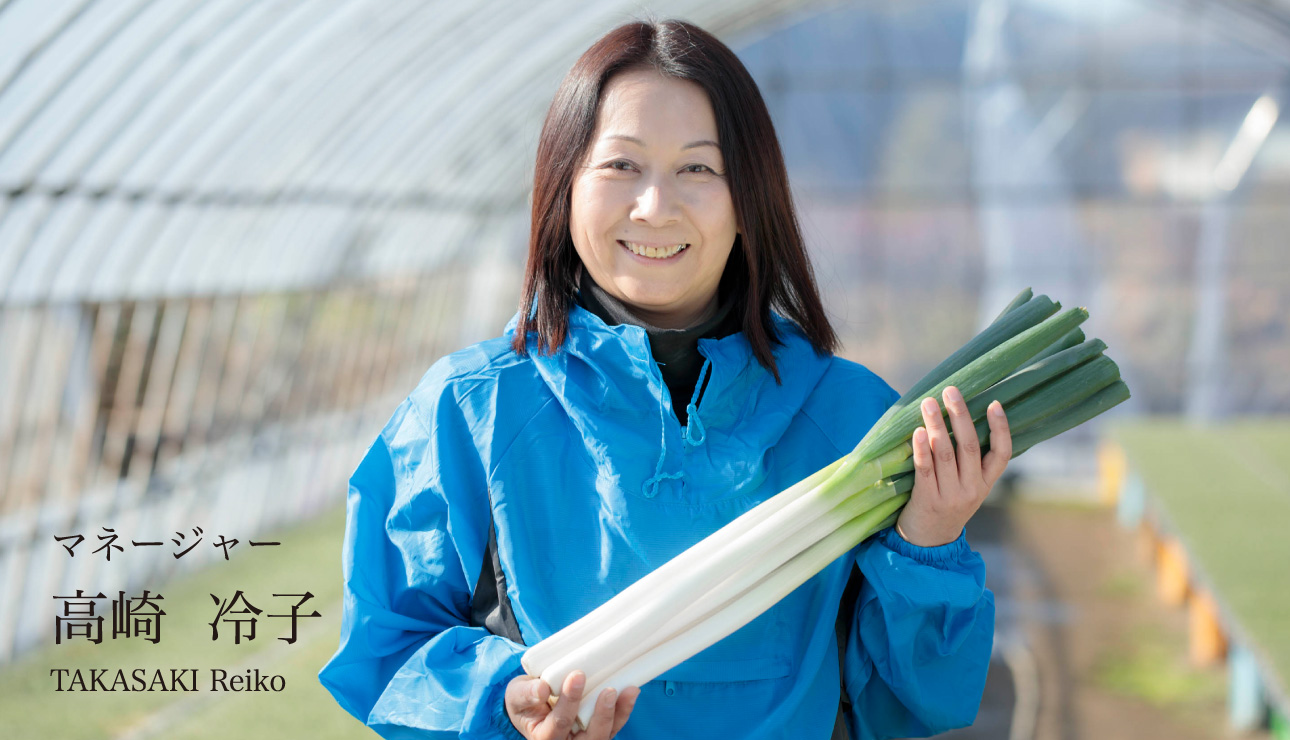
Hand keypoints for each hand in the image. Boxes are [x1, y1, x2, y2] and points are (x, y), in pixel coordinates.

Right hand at [505, 671, 638, 739]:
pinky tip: (631, 692)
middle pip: (590, 737)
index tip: (577, 675)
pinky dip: (624, 710)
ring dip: (619, 714)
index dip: (570, 702)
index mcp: (544, 737)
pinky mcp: (598, 729)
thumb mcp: (516, 695)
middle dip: (601, 715)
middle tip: (609, 690)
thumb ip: (526, 693)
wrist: (532, 703)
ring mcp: (585, 738)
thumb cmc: (525, 699)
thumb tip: (543, 689)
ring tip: (630, 691)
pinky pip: (614, 725)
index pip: (560, 723)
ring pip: (605, 734)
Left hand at [896, 386, 1011, 546]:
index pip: (1002, 454)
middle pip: (969, 446)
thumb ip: (968, 462)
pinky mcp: (928, 500)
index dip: (1000, 428)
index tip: (994, 404)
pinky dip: (922, 449)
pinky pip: (925, 470)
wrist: (929, 543)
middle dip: (960, 415)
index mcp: (986, 483)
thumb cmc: (946, 504)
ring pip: (945, 454)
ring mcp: (951, 496)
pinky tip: (918, 431)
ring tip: (928, 403)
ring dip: (937, 425)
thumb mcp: (967, 487)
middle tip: (950, 391)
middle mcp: (972, 489)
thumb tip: (958, 418)